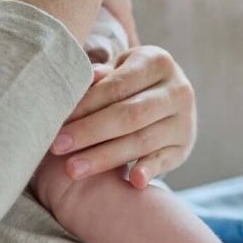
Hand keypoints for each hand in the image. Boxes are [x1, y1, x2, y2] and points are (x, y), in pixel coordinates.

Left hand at [49, 45, 196, 188]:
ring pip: (142, 141)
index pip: (117, 86)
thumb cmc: (129, 79)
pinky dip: (149, 170)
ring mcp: (184, 121)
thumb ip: (101, 76)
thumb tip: (85, 78)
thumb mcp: (118, 68)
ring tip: (73, 168)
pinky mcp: (184, 147)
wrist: (167, 94)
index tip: (58, 121)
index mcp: (157, 62)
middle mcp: (177, 91)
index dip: (86, 105)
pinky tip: (132, 181)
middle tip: (57, 147)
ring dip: (105, 157)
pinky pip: (166, 161)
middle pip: (129, 115)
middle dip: (89, 133)